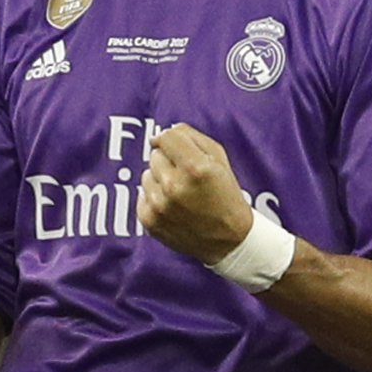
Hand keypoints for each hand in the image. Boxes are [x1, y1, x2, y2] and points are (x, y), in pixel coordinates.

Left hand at [138, 122, 254, 263]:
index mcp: (195, 168)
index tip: (173, 144)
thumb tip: (165, 131)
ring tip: (181, 193)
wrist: (229, 240)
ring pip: (146, 175)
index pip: (166, 137)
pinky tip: (173, 206)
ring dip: (160, 180)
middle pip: (155, 155)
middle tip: (186, 176)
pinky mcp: (150, 221)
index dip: (170, 139)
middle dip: (169, 161)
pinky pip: (142, 195)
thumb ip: (193, 137)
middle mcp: (174, 186)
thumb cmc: (226, 195)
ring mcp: (160, 206)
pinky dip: (154, 198)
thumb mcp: (220, 160)